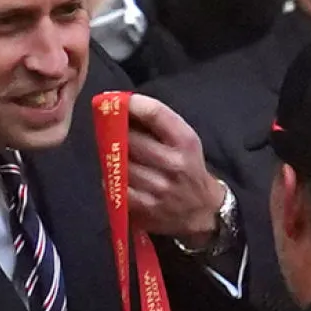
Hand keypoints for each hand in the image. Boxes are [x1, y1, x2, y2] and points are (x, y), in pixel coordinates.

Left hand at [125, 95, 224, 247]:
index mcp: (185, 141)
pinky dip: (110, 178)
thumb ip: (158, 125)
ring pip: (119, 162)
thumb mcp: (185, 141)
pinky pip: (116, 187)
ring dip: (110, 155)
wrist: (203, 210)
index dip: (130, 104)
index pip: (155, 114)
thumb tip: (122, 107)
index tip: (114, 100)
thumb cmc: (189, 168)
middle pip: (130, 138)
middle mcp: (174, 164)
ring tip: (111, 150)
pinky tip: (115, 173)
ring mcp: (159, 188)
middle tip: (107, 126)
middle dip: (114, 130)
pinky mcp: (147, 208)